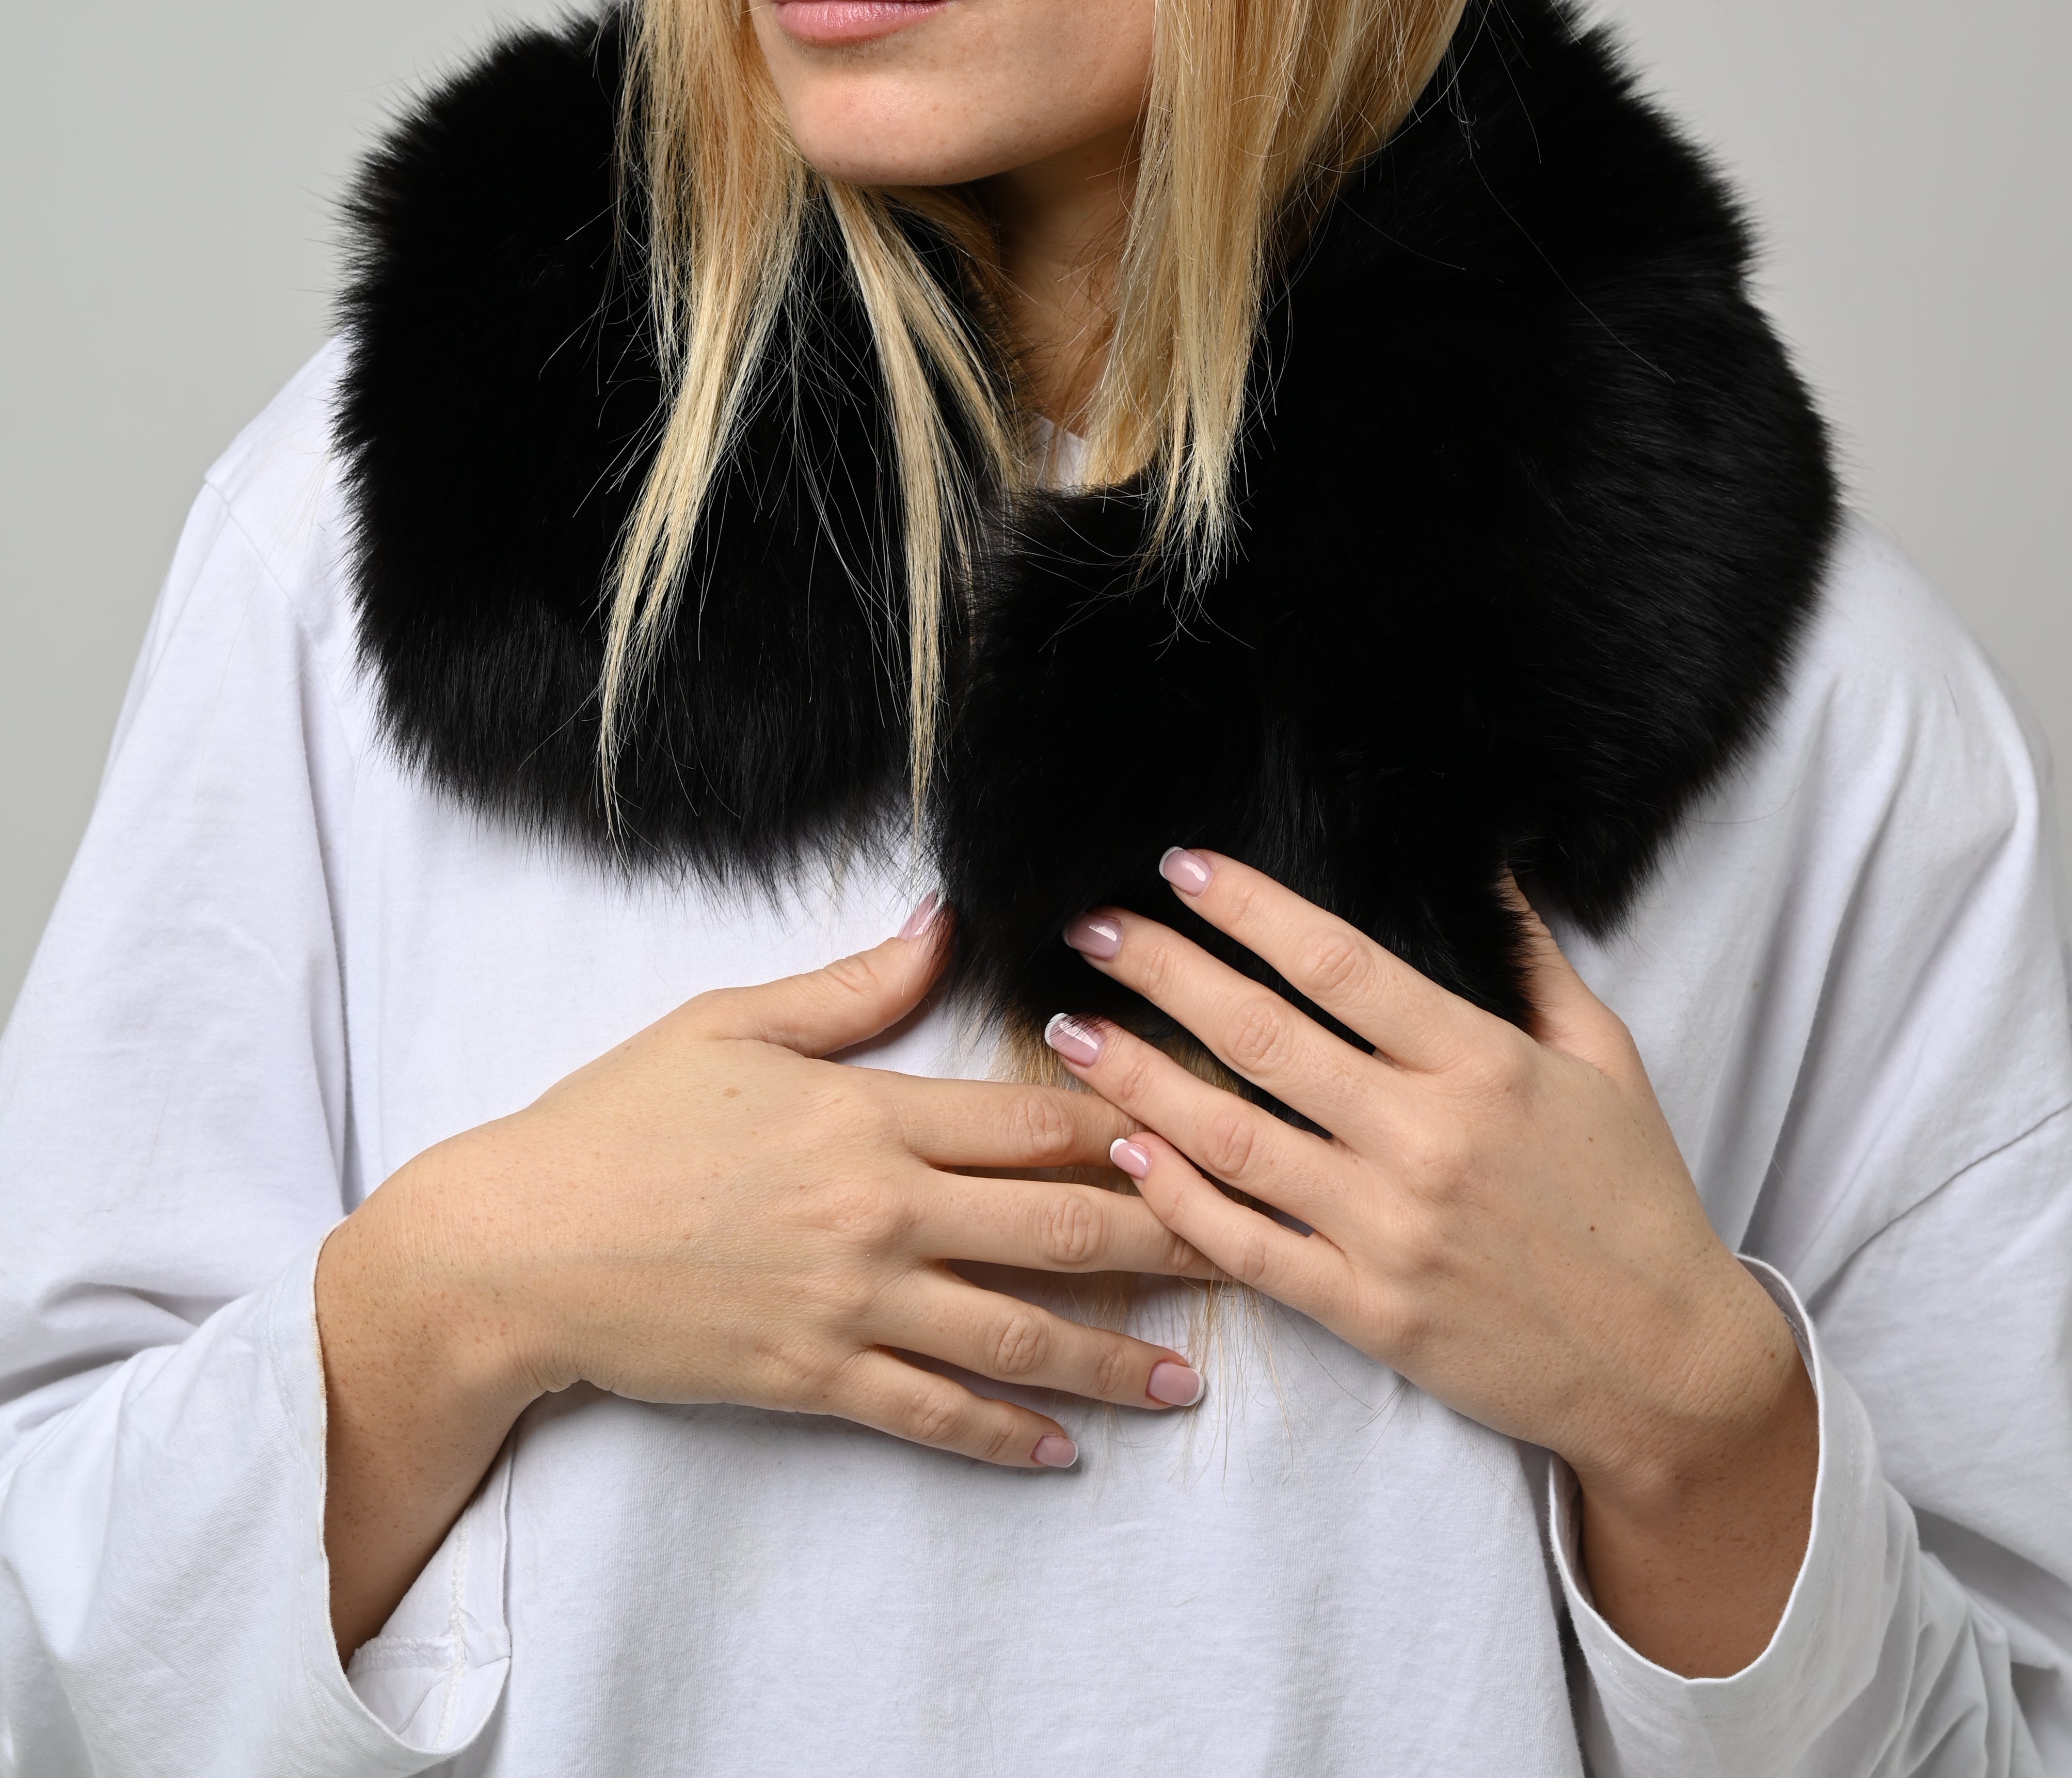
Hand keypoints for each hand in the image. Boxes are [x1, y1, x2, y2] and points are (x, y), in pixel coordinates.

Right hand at [318, 907, 1207, 1656]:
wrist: (518, 1246)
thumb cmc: (619, 1121)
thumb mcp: (731, 1022)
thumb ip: (851, 986)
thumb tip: (943, 926)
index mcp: (868, 1117)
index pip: (1032, 1120)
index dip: (1129, 1122)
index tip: (1207, 1126)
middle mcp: (879, 1214)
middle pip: (1057, 1226)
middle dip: (1166, 1239)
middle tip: (1250, 1248)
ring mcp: (851, 1306)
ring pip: (1017, 1336)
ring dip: (1115, 1359)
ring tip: (1192, 1378)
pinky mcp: (813, 1380)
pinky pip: (934, 1415)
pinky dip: (1006, 1436)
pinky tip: (1066, 1449)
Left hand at [1045, 851, 1816, 1677]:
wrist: (1668, 1369)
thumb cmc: (1636, 1201)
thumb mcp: (1604, 1059)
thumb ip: (1532, 960)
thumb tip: (1484, 865)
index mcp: (1483, 1063)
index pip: (1337, 963)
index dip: (1249, 908)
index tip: (1181, 867)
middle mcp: (1425, 1139)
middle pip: (1261, 1035)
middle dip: (1162, 971)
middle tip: (1091, 928)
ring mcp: (1388, 1230)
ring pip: (1229, 1137)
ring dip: (1135, 1077)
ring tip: (1069, 1028)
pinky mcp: (1366, 1312)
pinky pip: (1244, 1244)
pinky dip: (1172, 1195)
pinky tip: (1120, 1149)